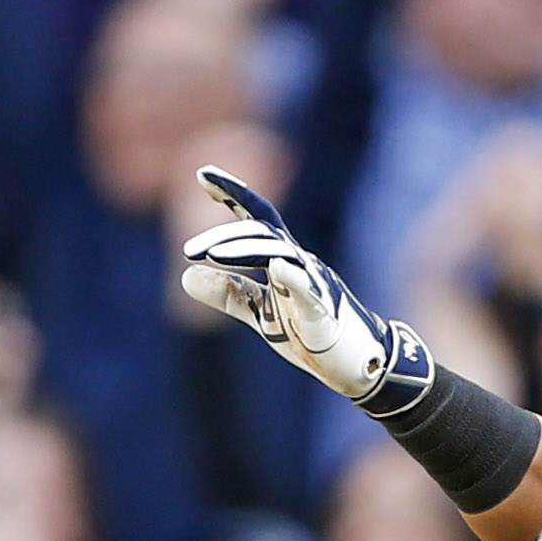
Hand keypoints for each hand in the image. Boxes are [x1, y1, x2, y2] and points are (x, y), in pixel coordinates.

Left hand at [179, 166, 413, 402]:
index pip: (256, 217)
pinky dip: (294, 277)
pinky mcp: (324, 312)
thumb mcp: (261, 312)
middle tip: (188, 249)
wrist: (357, 366)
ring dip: (245, 249)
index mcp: (282, 260)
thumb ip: (228, 293)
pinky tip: (277, 267)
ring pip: (281, 253)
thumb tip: (184, 276)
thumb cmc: (310, 334)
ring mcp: (314, 284)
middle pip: (262, 233)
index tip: (202, 174)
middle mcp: (299, 263)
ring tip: (213, 254)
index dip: (232, 193)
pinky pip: (309, 290)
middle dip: (224, 235)